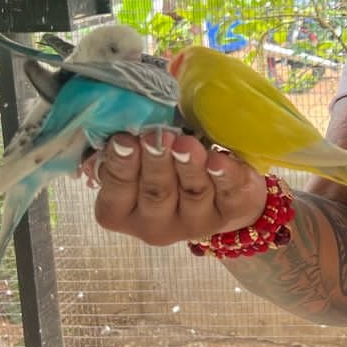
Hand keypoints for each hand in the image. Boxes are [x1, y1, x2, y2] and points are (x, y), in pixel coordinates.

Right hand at [86, 128, 266, 246]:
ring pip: (192, 194)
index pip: (117, 191)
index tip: (125, 139)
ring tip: (187, 144)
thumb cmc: (163, 158)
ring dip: (189, 167)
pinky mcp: (230, 214)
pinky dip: (224, 175)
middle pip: (155, 194)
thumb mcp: (139, 148)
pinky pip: (229, 194)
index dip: (121, 165)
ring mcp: (194, 224)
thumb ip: (128, 139)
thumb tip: (118, 121)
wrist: (214, 178)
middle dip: (157, 163)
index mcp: (121, 210)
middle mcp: (154, 225)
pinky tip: (218, 159)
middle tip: (158, 137)